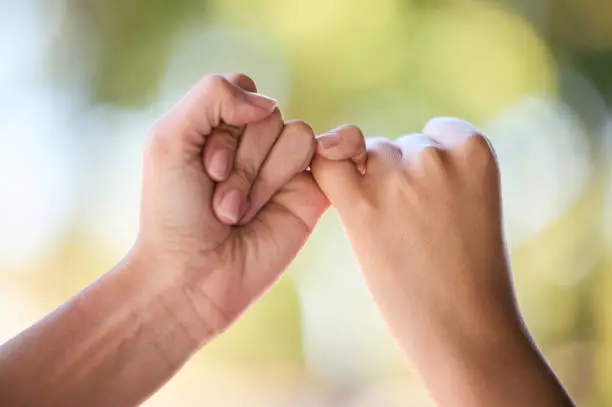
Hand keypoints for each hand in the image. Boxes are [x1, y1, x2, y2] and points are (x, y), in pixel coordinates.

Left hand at [136, 73, 365, 338]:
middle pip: (269, 116)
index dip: (224, 126)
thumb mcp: (168, 138)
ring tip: (240, 214)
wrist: (194, 275)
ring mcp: (284, 169)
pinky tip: (311, 172)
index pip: (242, 90)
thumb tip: (269, 104)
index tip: (203, 168)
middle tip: (218, 202)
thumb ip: (212, 94)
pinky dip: (338, 149)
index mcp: (221, 127)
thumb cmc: (173, 213)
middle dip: (240, 160)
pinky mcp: (312, 194)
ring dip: (262, 178)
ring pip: (297, 134)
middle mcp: (255, 145)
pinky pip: (337, 152)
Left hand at [311, 118, 572, 406]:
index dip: (426, 165)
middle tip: (414, 226)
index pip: (435, 131)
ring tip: (394, 233)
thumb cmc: (470, 271)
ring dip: (370, 184)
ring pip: (368, 156)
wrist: (467, 329)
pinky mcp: (362, 206)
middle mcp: (436, 155)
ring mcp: (398, 179)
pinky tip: (341, 196)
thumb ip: (439, 168)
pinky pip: (328, 164)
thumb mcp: (473, 201)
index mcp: (475, 149)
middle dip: (399, 176)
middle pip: (399, 146)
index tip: (436, 199)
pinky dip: (328, 169)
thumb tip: (362, 145)